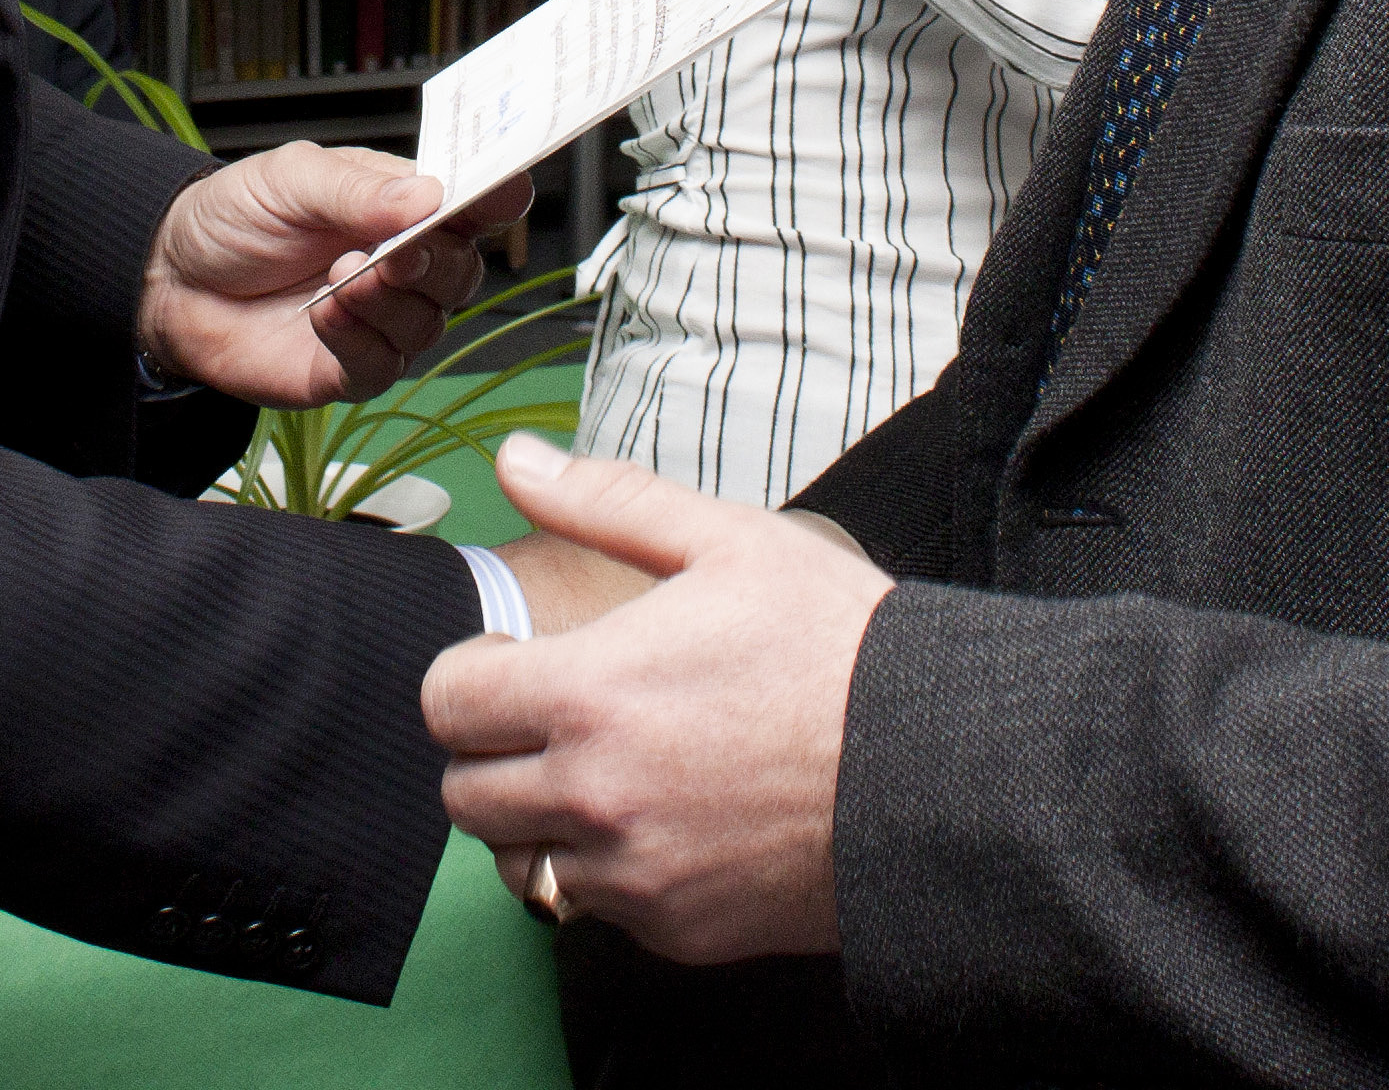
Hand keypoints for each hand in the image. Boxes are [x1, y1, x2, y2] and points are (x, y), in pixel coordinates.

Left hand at [138, 141, 529, 405]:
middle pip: (463, 271)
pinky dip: (357, 338)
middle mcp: (403, 266)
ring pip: (427, 322)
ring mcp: (379, 321)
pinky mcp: (349, 369)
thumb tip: (429, 196)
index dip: (497, 199)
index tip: (500, 195)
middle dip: (436, 260)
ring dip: (388, 300)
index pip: (475, 205)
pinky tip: (322, 313)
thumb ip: (357, 189)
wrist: (169, 277)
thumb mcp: (291, 178)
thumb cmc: (234, 217)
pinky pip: (381, 366)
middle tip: (396, 249)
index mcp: (402, 206)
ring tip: (340, 277)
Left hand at [424, 434, 890, 963]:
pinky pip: (594, 906)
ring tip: (600, 773)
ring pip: (518, 862)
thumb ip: (606, 500)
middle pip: (464, 794)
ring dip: (536, 820)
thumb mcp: (729, 543)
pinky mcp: (676, 929)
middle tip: (552, 719)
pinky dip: (606, 870)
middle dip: (491, 751)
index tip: (515, 664)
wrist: (940, 772)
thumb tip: (513, 459)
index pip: (447, 704)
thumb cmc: (838, 647)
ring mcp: (634, 874)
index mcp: (591, 692)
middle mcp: (596, 796)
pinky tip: (664, 820)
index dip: (470, 676)